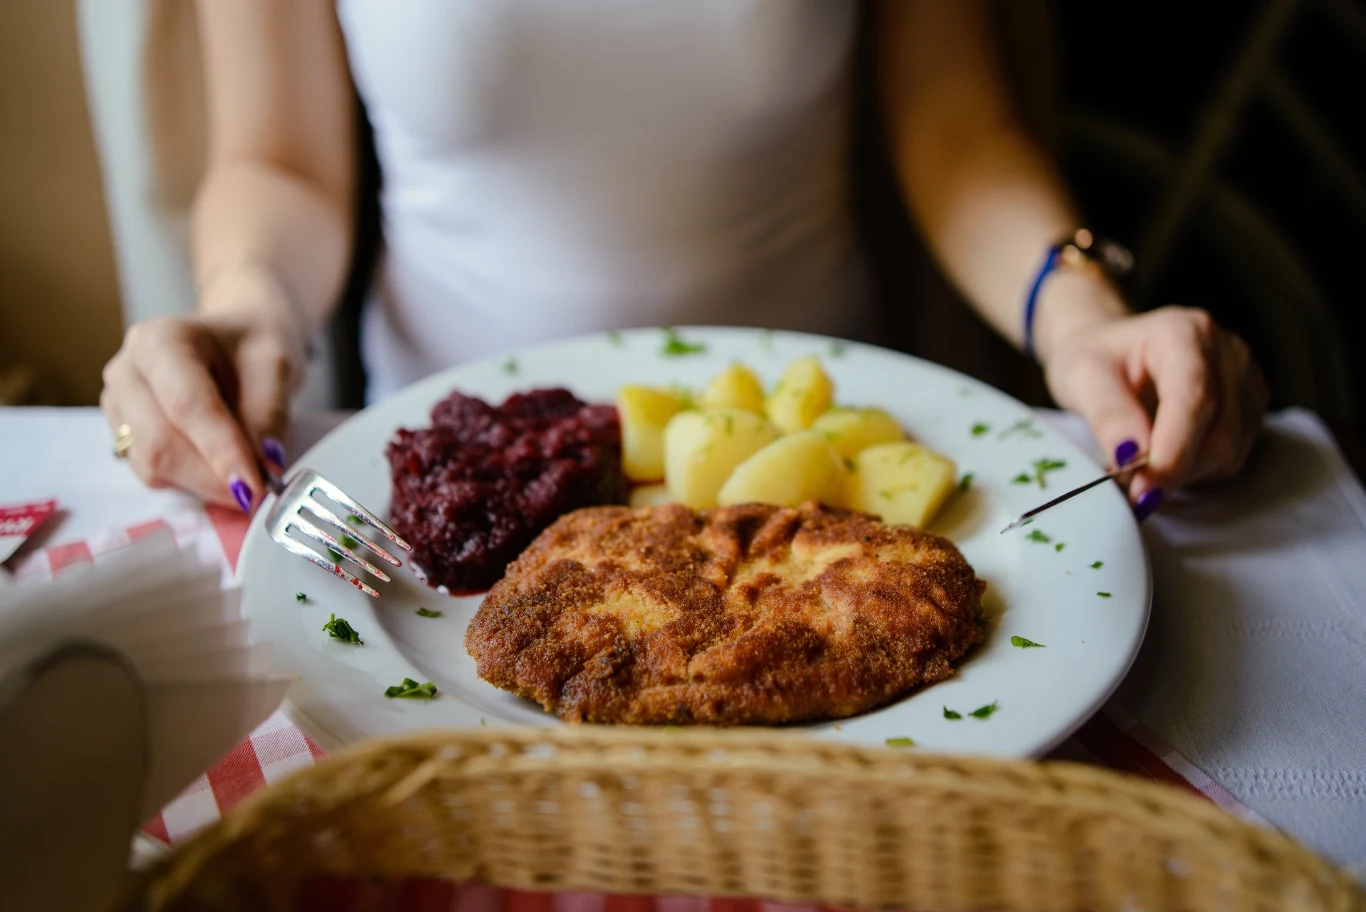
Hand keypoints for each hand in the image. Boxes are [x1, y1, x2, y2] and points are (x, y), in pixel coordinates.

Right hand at [100, 312, 303, 510]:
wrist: (236, 341)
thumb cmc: (252, 346)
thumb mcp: (275, 366)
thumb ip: (269, 414)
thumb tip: (264, 467)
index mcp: (160, 340)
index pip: (186, 405)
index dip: (221, 451)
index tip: (255, 486)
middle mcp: (126, 371)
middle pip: (160, 442)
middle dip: (213, 477)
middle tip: (259, 494)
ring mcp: (119, 406)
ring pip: (153, 465)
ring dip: (204, 484)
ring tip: (246, 478)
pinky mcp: (125, 435)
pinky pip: (154, 474)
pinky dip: (193, 482)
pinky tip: (221, 470)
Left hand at [1043, 306, 1267, 517]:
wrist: (1114, 351)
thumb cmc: (1098, 359)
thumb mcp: (1083, 378)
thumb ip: (1109, 416)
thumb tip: (1133, 458)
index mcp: (1185, 332)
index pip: (1194, 399)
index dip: (1173, 449)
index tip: (1144, 487)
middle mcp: (1228, 352)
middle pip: (1220, 433)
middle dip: (1174, 469)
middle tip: (1128, 485)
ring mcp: (1247, 380)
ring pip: (1230, 452)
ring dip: (1184, 474)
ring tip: (1141, 464)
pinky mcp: (1250, 407)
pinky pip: (1233, 457)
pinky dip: (1197, 470)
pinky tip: (1165, 456)